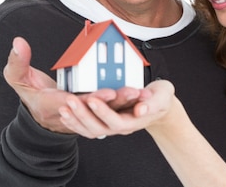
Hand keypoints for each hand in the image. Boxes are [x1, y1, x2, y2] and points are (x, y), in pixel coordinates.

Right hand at [3, 37, 143, 132]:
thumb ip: (17, 61)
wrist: (39, 112)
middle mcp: (72, 112)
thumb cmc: (29, 91)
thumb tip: (18, 42)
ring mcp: (84, 113)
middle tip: (133, 91)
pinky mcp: (93, 111)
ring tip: (143, 94)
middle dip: (116, 101)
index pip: (75, 103)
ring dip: (125, 103)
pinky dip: (125, 103)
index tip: (107, 91)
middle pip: (97, 109)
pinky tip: (141, 94)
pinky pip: (110, 109)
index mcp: (53, 105)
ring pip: (107, 110)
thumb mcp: (16, 77)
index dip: (92, 99)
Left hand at [58, 79, 175, 138]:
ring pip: (90, 130)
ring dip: (76, 120)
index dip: (103, 111)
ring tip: (63, 108)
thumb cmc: (160, 98)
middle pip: (99, 127)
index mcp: (134, 120)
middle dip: (83, 114)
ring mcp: (112, 126)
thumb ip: (152, 102)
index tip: (92, 99)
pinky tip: (65, 115)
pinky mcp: (106, 122)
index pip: (116, 121)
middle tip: (70, 101)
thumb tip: (141, 109)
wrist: (159, 105)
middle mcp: (121, 126)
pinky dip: (75, 122)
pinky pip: (88, 127)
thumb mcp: (162, 96)